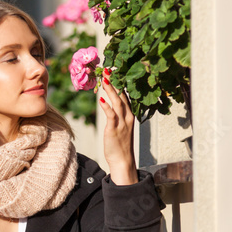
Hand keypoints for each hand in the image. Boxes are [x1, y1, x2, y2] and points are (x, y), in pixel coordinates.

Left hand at [99, 69, 137, 185]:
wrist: (123, 161)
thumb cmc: (120, 145)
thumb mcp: (121, 128)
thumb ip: (118, 116)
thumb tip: (110, 105)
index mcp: (130, 116)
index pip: (126, 96)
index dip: (120, 84)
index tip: (115, 72)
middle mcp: (128, 117)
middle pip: (122, 96)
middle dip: (116, 82)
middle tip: (109, 70)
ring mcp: (122, 124)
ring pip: (117, 103)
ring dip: (111, 90)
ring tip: (105, 79)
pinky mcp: (114, 130)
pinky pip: (111, 116)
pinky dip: (107, 107)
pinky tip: (101, 100)